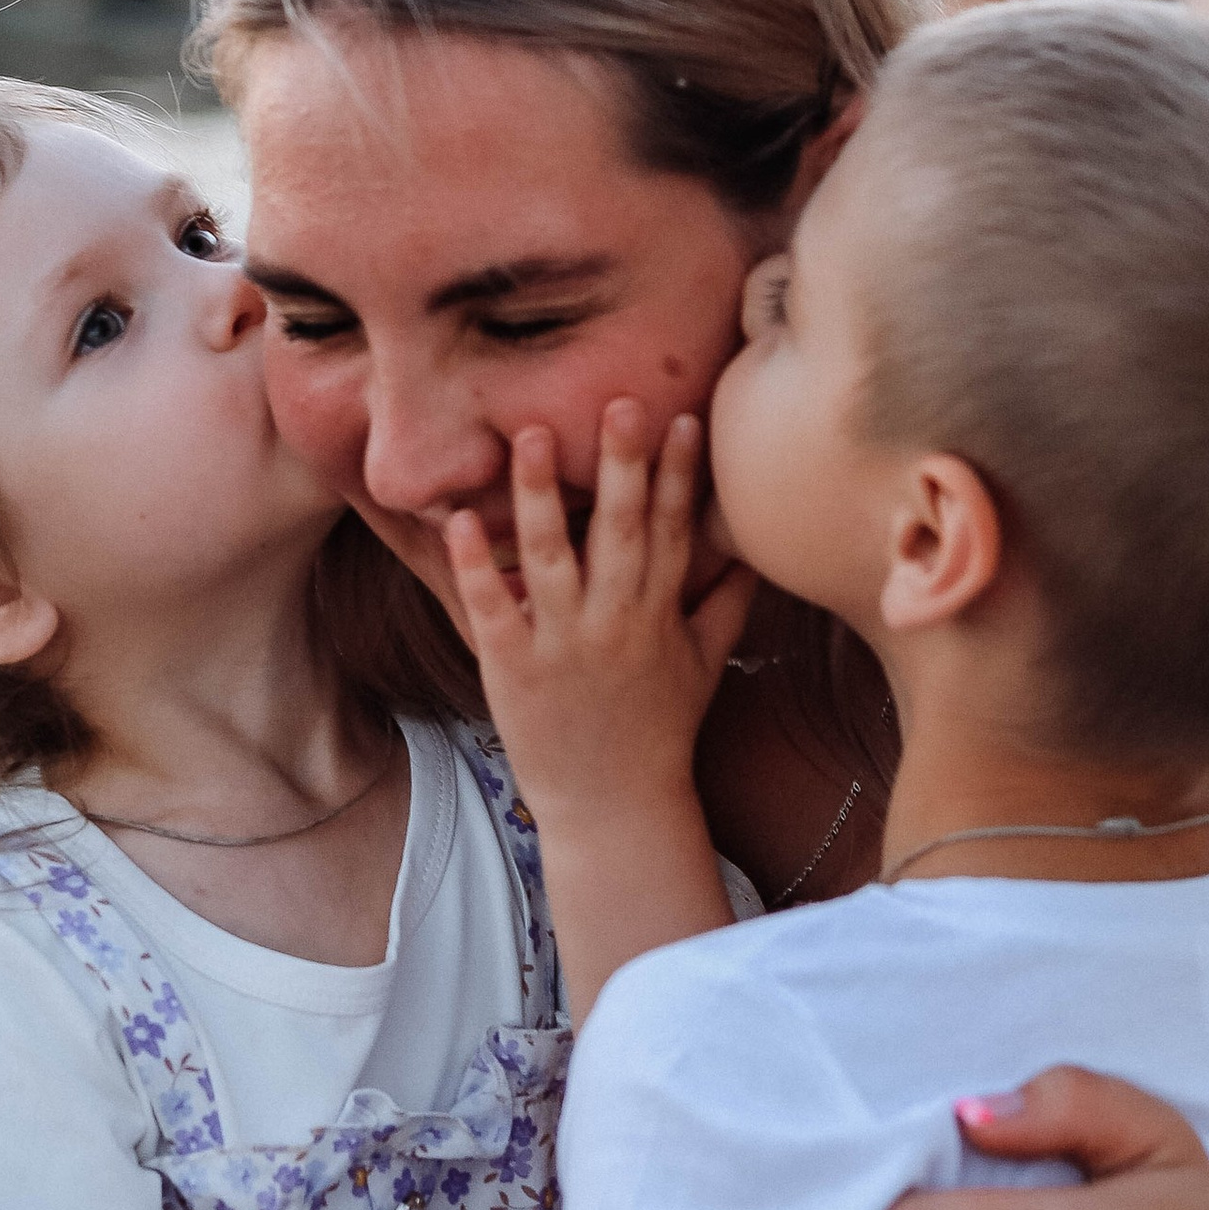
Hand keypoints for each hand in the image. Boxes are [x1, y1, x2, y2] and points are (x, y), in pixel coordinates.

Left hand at [443, 404, 752, 831]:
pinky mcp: (512, 668)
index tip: (684, 417)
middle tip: (619, 401)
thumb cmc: (660, 732)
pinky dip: (475, 567)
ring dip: (539, 496)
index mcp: (661, 616)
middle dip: (623, 466)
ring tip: (527, 436)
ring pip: (551, 559)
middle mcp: (615, 624)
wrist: (614, 808)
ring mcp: (562, 645)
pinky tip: (457, 522)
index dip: (681, 475)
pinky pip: (491, 609)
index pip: (675, 532)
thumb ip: (726, 605)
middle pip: (623, 532)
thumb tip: (751, 552)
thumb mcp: (705, 666)